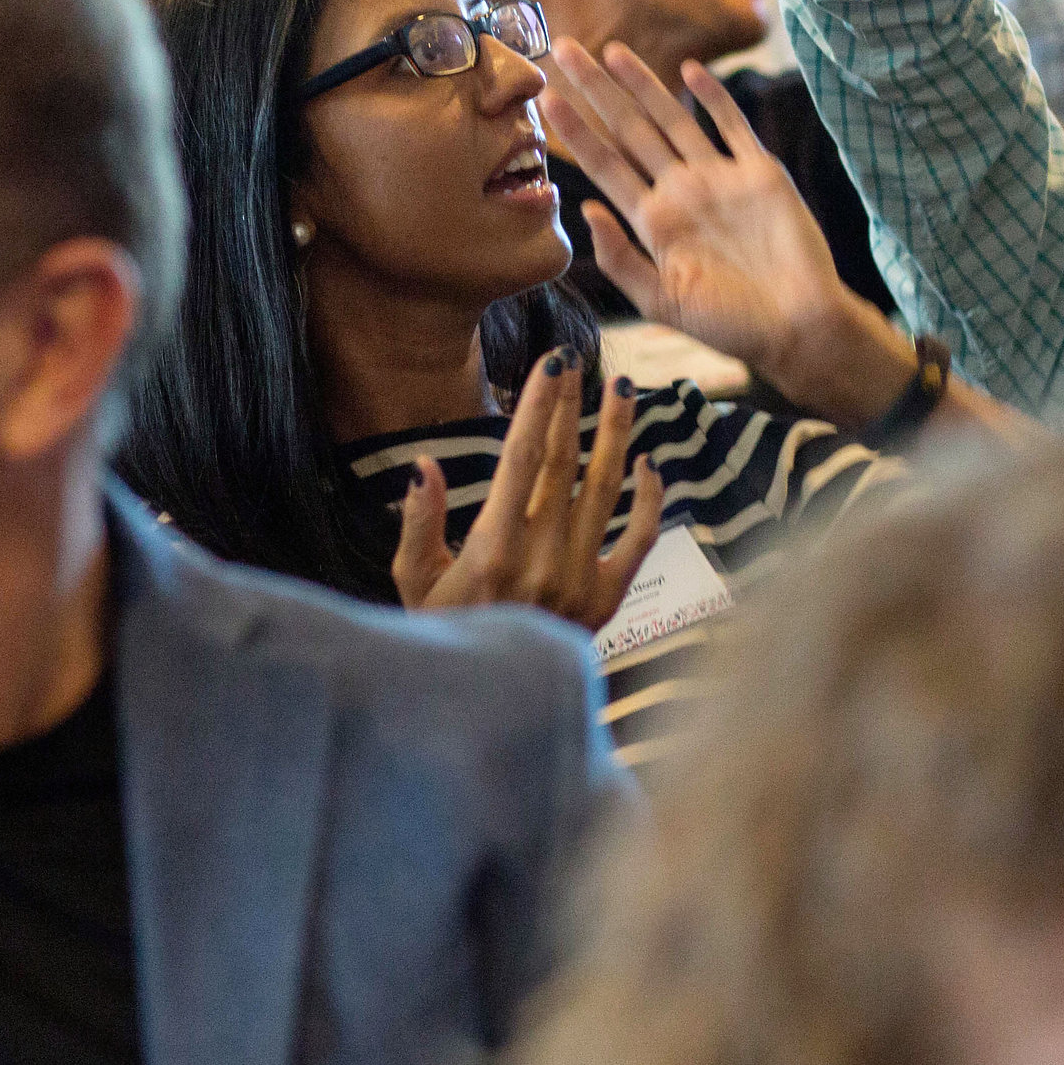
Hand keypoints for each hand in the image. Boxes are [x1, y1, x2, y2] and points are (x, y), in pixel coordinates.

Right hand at [390, 357, 663, 630]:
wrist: (491, 706)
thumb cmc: (445, 635)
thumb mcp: (413, 582)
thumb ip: (419, 521)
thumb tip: (424, 465)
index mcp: (492, 548)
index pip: (521, 457)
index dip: (538, 404)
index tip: (551, 363)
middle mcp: (542, 558)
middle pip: (564, 461)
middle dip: (571, 403)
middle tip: (576, 358)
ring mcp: (580, 578)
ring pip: (607, 488)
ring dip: (616, 433)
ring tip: (622, 390)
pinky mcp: (606, 600)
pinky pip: (639, 539)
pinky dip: (649, 500)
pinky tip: (649, 465)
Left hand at [541, 41, 904, 411]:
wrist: (798, 328)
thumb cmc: (729, 325)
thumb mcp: (661, 301)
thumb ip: (620, 258)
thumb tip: (584, 208)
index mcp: (653, 221)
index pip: (604, 164)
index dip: (575, 129)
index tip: (544, 96)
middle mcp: (681, 191)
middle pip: (630, 130)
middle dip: (597, 90)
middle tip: (564, 48)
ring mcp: (720, 179)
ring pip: (673, 119)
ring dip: (643, 84)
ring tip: (612, 50)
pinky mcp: (761, 174)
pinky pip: (734, 127)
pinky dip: (714, 98)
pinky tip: (690, 69)